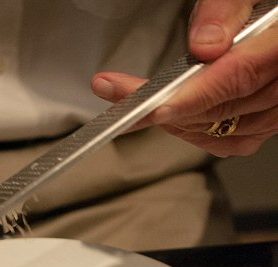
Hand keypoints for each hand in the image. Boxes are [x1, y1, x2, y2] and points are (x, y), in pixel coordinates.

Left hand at [91, 0, 277, 156]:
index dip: (194, 96)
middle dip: (165, 106)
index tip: (154, 106)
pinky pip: (230, 141)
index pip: (240, 76)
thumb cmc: (263, 2)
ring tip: (136, 104)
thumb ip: (227, 8)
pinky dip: (196, 132)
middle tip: (116, 93)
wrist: (272, 20)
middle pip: (225, 108)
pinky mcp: (267, 122)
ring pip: (223, 129)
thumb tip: (204, 45)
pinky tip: (171, 118)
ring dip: (176, 120)